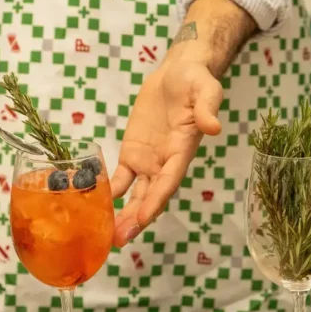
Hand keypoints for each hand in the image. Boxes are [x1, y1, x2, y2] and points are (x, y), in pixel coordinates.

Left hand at [111, 55, 223, 245]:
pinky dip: (109, 190)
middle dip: (136, 218)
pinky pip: (120, 177)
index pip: (169, 181)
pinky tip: (96, 205)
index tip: (143, 217)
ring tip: (109, 234)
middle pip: (151, 196)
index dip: (157, 200)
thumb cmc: (196, 81)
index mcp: (182, 151)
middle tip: (120, 239)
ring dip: (123, 213)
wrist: (179, 72)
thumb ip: (207, 109)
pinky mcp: (132, 151)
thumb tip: (214, 127)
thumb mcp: (206, 90)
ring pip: (135, 193)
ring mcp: (148, 160)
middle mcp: (165, 162)